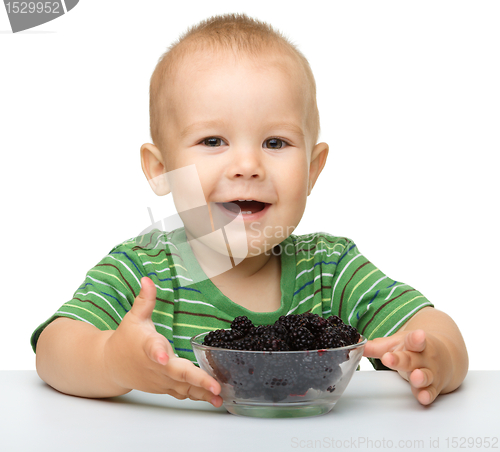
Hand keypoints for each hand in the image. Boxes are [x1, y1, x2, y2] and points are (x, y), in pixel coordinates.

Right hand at [103, 276, 222, 406]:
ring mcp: (161, 380)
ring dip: (202, 393)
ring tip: (221, 398)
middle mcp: (156, 366)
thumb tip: (147, 279)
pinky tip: (215, 400)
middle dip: (197, 379)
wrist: (111, 365)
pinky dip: (198, 397)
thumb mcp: (134, 317)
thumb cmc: (126, 339)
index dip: (158, 352)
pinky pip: (183, 393)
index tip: (164, 356)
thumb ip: (145, 300)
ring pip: (183, 388)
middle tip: (215, 386)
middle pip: (177, 373)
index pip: (152, 348)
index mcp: (148, 345)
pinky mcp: (165, 387)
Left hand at [363, 329, 452, 404]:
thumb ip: (377, 346)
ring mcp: (430, 372)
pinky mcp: (434, 387)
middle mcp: (424, 357)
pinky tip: (423, 398)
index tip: (417, 336)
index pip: (414, 340)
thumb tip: (356, 344)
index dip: (415, 338)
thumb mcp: (397, 343)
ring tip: (414, 377)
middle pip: (412, 359)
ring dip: (419, 378)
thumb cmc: (415, 349)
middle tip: (389, 358)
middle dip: (401, 360)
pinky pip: (431, 392)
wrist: (445, 357)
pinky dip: (427, 395)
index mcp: (414, 343)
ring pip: (425, 376)